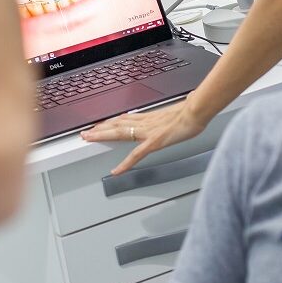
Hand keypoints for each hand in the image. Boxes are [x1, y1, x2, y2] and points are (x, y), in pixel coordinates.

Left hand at [81, 102, 207, 174]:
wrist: (197, 111)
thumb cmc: (191, 112)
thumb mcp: (177, 113)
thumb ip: (169, 116)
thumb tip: (170, 115)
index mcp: (150, 117)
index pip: (125, 119)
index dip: (111, 122)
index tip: (100, 124)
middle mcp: (145, 123)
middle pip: (117, 124)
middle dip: (99, 128)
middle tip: (85, 132)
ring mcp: (148, 132)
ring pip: (119, 133)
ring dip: (102, 136)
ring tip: (89, 139)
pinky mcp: (154, 142)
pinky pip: (135, 155)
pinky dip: (124, 164)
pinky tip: (116, 171)